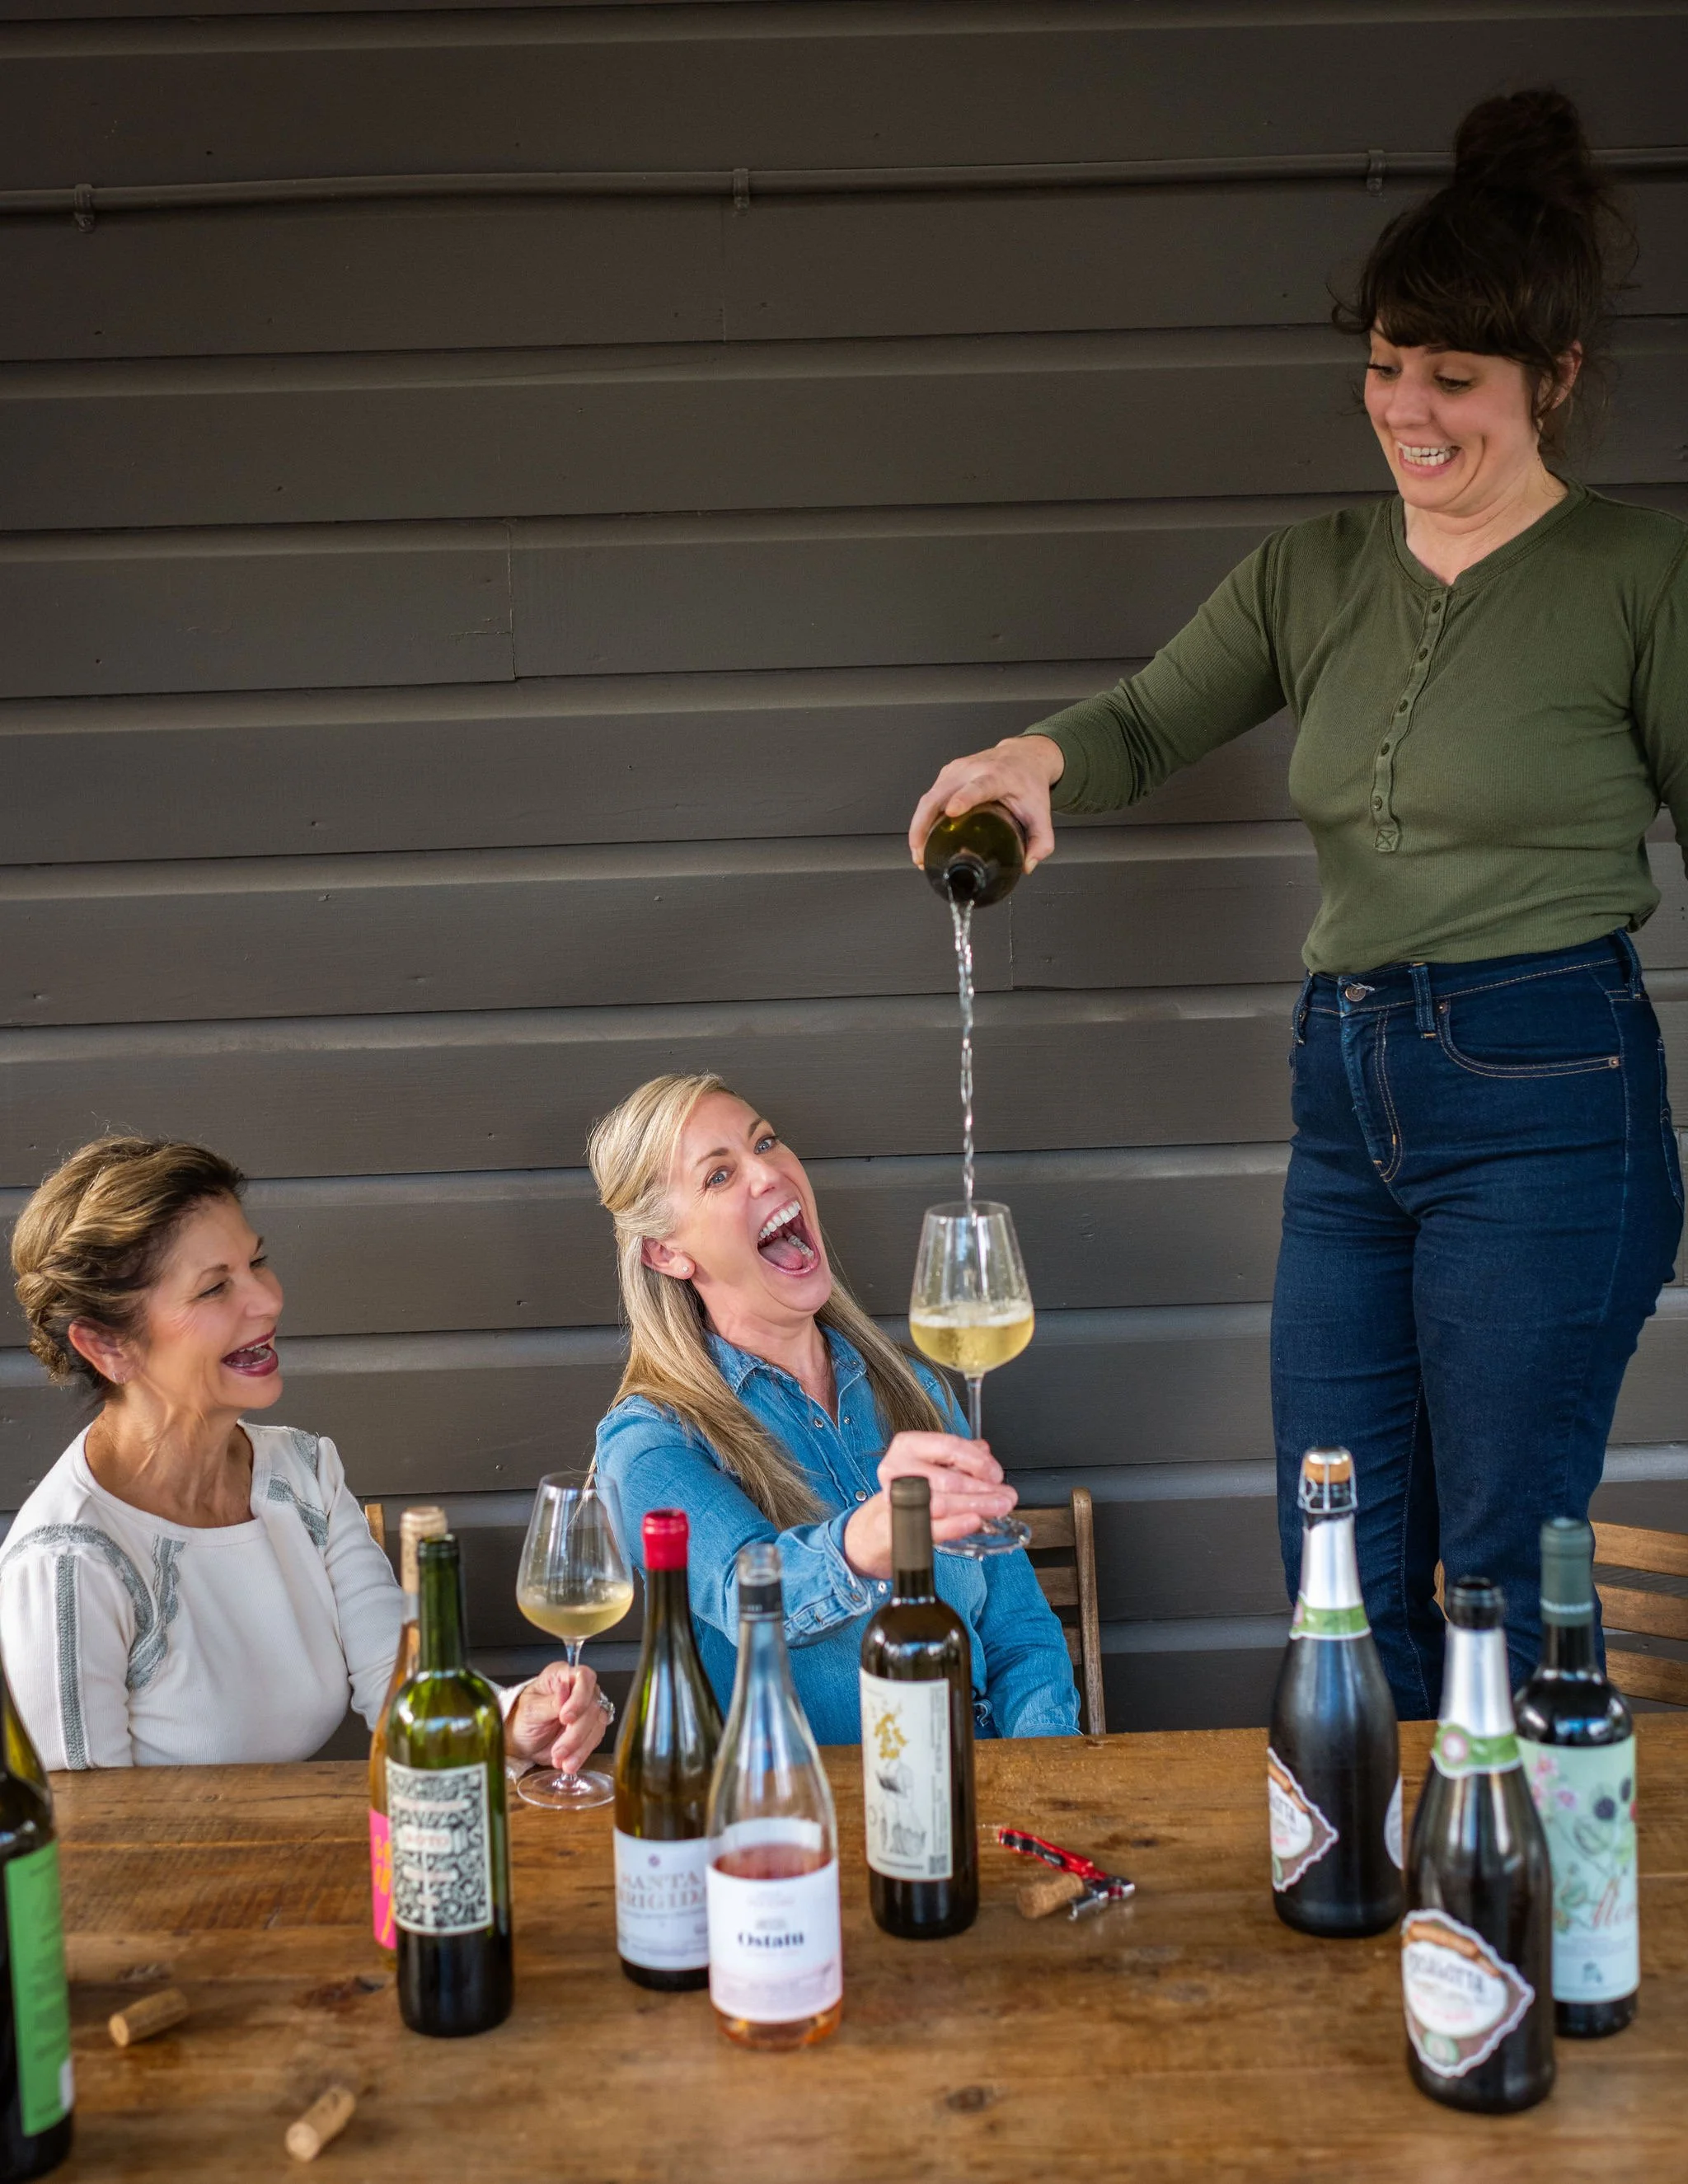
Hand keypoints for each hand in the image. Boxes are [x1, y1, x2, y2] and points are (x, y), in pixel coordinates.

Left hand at [502, 1659, 612, 1775]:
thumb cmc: (522, 1719)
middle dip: (576, 1732)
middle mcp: (579, 1689)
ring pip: (597, 1724)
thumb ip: (550, 1702)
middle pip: (592, 1705)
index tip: (565, 1718)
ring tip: (560, 1760)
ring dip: (579, 1747)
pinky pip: (595, 1739)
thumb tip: (564, 1690)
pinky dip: (582, 1753)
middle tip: (558, 1750)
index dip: (579, 1697)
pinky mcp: (591, 1728)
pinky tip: (569, 1763)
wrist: (522, 1741)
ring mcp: (587, 1708)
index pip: (583, 1677)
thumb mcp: (530, 1710)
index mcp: (562, 1675)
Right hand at [842, 1432, 1018, 1578]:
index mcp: (908, 1445)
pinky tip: (974, 1521)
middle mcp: (897, 1469)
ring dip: (975, 1506)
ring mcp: (893, 1498)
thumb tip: (985, 1453)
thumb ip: (959, 1457)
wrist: (882, 1522)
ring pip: (941, 1502)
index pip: (949, 1446)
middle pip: (948, 1478)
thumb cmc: (912, 1488)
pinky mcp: (895, 1526)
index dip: (978, 1461)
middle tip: (1005, 1496)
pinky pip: (931, 1526)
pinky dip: (956, 1524)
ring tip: (996, 1508)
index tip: (996, 1474)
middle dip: (982, 1489)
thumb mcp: (934, 1464)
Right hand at [907, 734, 1064, 873]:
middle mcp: (973, 770)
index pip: (977, 787)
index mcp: (997, 777)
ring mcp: (956, 770)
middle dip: (923, 824)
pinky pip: (929, 797)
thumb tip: (1027, 866)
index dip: (963, 799)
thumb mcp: (1041, 813)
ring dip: (918, 826)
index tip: (952, 811)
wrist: (1022, 757)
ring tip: (919, 853)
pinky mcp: (947, 774)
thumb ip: (1041, 842)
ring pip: (928, 798)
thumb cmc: (1028, 782)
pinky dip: (921, 818)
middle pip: (939, 795)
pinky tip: (923, 837)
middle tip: (921, 853)